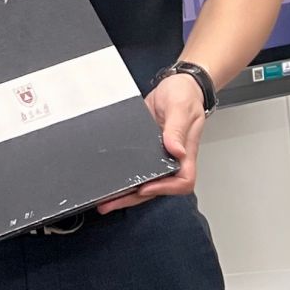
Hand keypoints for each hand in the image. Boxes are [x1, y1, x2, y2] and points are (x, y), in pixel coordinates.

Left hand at [100, 71, 206, 213]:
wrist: (177, 85)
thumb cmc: (185, 96)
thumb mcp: (180, 109)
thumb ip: (176, 130)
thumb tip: (175, 150)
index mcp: (185, 152)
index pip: (181, 181)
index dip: (164, 188)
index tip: (145, 187)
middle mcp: (173, 158)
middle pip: (158, 188)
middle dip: (134, 198)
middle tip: (110, 203)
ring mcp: (159, 155)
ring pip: (145, 182)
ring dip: (126, 193)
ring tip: (105, 200)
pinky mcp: (147, 149)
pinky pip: (137, 168)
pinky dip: (125, 177)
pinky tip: (111, 182)